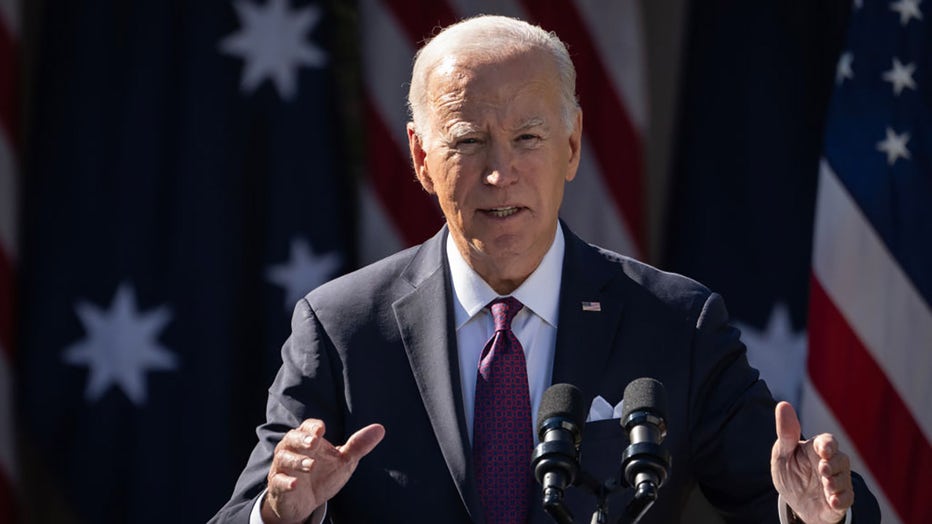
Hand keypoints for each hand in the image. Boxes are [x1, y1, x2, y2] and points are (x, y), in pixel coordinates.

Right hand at [261, 419, 384, 523]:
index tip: (321, 429)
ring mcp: (283, 468)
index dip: (313, 427)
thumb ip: (358, 446)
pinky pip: (278, 482)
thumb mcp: (343, 461)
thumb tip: (380, 429)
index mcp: (308, 440)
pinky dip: (285, 482)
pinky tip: (294, 484)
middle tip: (314, 441)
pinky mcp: (278, 486)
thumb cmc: (322, 475)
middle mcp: (292, 450)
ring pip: (284, 459)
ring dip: (297, 461)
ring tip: (311, 465)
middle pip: (292, 438)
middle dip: (302, 439)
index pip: (308, 427)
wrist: (304, 503)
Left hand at [771, 401, 852, 523]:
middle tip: (823, 468)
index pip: (827, 442)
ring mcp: (837, 482)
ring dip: (836, 482)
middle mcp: (831, 463)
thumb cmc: (790, 471)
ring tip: (827, 485)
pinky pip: (847, 499)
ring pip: (844, 479)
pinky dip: (841, 499)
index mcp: (816, 449)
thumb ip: (786, 433)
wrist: (795, 500)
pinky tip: (833, 501)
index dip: (827, 445)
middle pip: (841, 459)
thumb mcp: (783, 453)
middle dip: (833, 464)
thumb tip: (783, 404)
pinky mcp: (839, 500)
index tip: (823, 450)